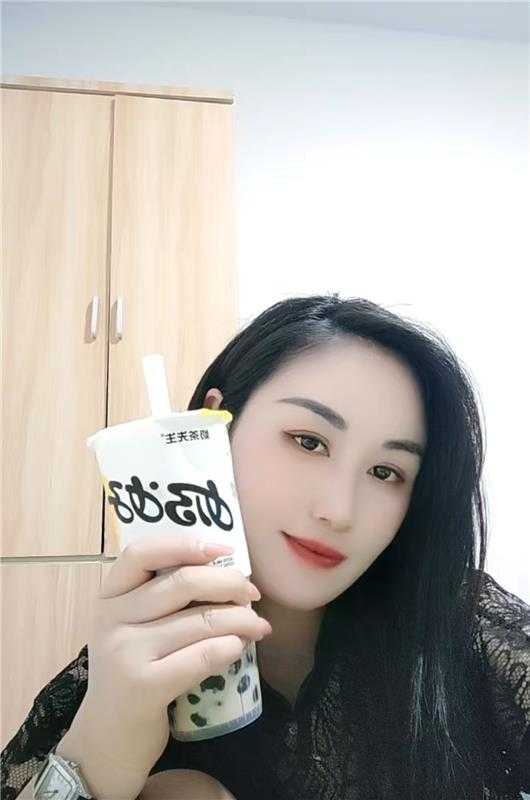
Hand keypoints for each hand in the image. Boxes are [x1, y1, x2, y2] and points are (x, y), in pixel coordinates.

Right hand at [81, 533, 271, 776]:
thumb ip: (160, 598)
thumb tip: (225, 571)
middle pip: (183, 582)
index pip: (141, 552)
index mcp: (109, 596)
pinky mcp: (143, 686)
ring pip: (201, 620)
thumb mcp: (132, 628)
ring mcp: (125, 653)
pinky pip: (201, 656)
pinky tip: (239, 647)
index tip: (223, 549)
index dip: (185, 544)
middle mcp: (111, 619)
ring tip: (258, 625)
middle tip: (252, 594)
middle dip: (229, 583)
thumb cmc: (131, 671)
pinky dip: (229, 647)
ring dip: (241, 619)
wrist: (104, 739)